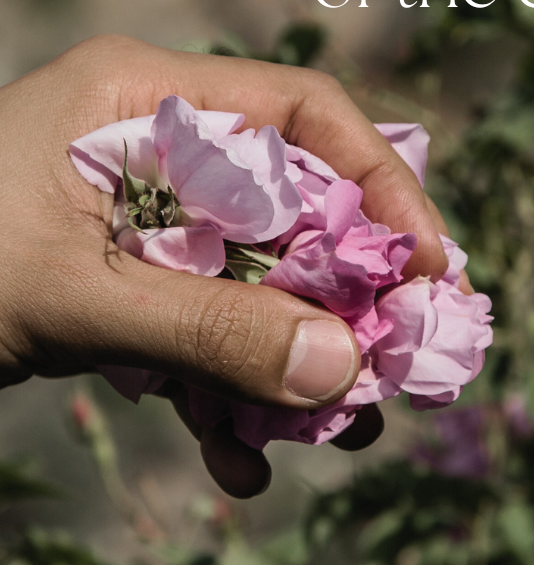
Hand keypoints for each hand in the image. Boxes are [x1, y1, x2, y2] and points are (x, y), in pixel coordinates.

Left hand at [0, 35, 451, 496]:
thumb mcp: (72, 295)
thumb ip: (208, 330)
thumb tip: (344, 370)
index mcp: (139, 98)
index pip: (302, 114)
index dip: (382, 185)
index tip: (430, 271)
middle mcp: (153, 148)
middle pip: (295, 209)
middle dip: (347, 299)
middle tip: (396, 371)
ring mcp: (140, 221)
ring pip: (257, 282)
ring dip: (295, 364)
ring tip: (336, 439)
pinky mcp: (121, 284)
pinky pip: (201, 331)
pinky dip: (224, 396)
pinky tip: (238, 467)